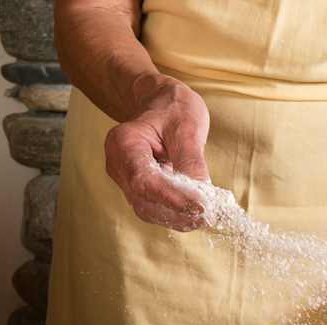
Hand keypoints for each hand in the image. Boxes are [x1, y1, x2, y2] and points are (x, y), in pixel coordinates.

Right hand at [104, 75, 210, 231]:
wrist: (160, 104)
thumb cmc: (173, 109)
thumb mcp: (187, 127)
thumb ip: (191, 160)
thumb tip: (202, 196)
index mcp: (124, 143)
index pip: (145, 181)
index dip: (173, 198)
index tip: (202, 206)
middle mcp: (118, 165)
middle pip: (143, 201)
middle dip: (177, 213)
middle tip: (208, 216)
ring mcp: (124, 179)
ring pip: (147, 210)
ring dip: (177, 218)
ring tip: (205, 217)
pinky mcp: (135, 188)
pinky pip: (153, 207)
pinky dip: (174, 214)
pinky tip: (195, 214)